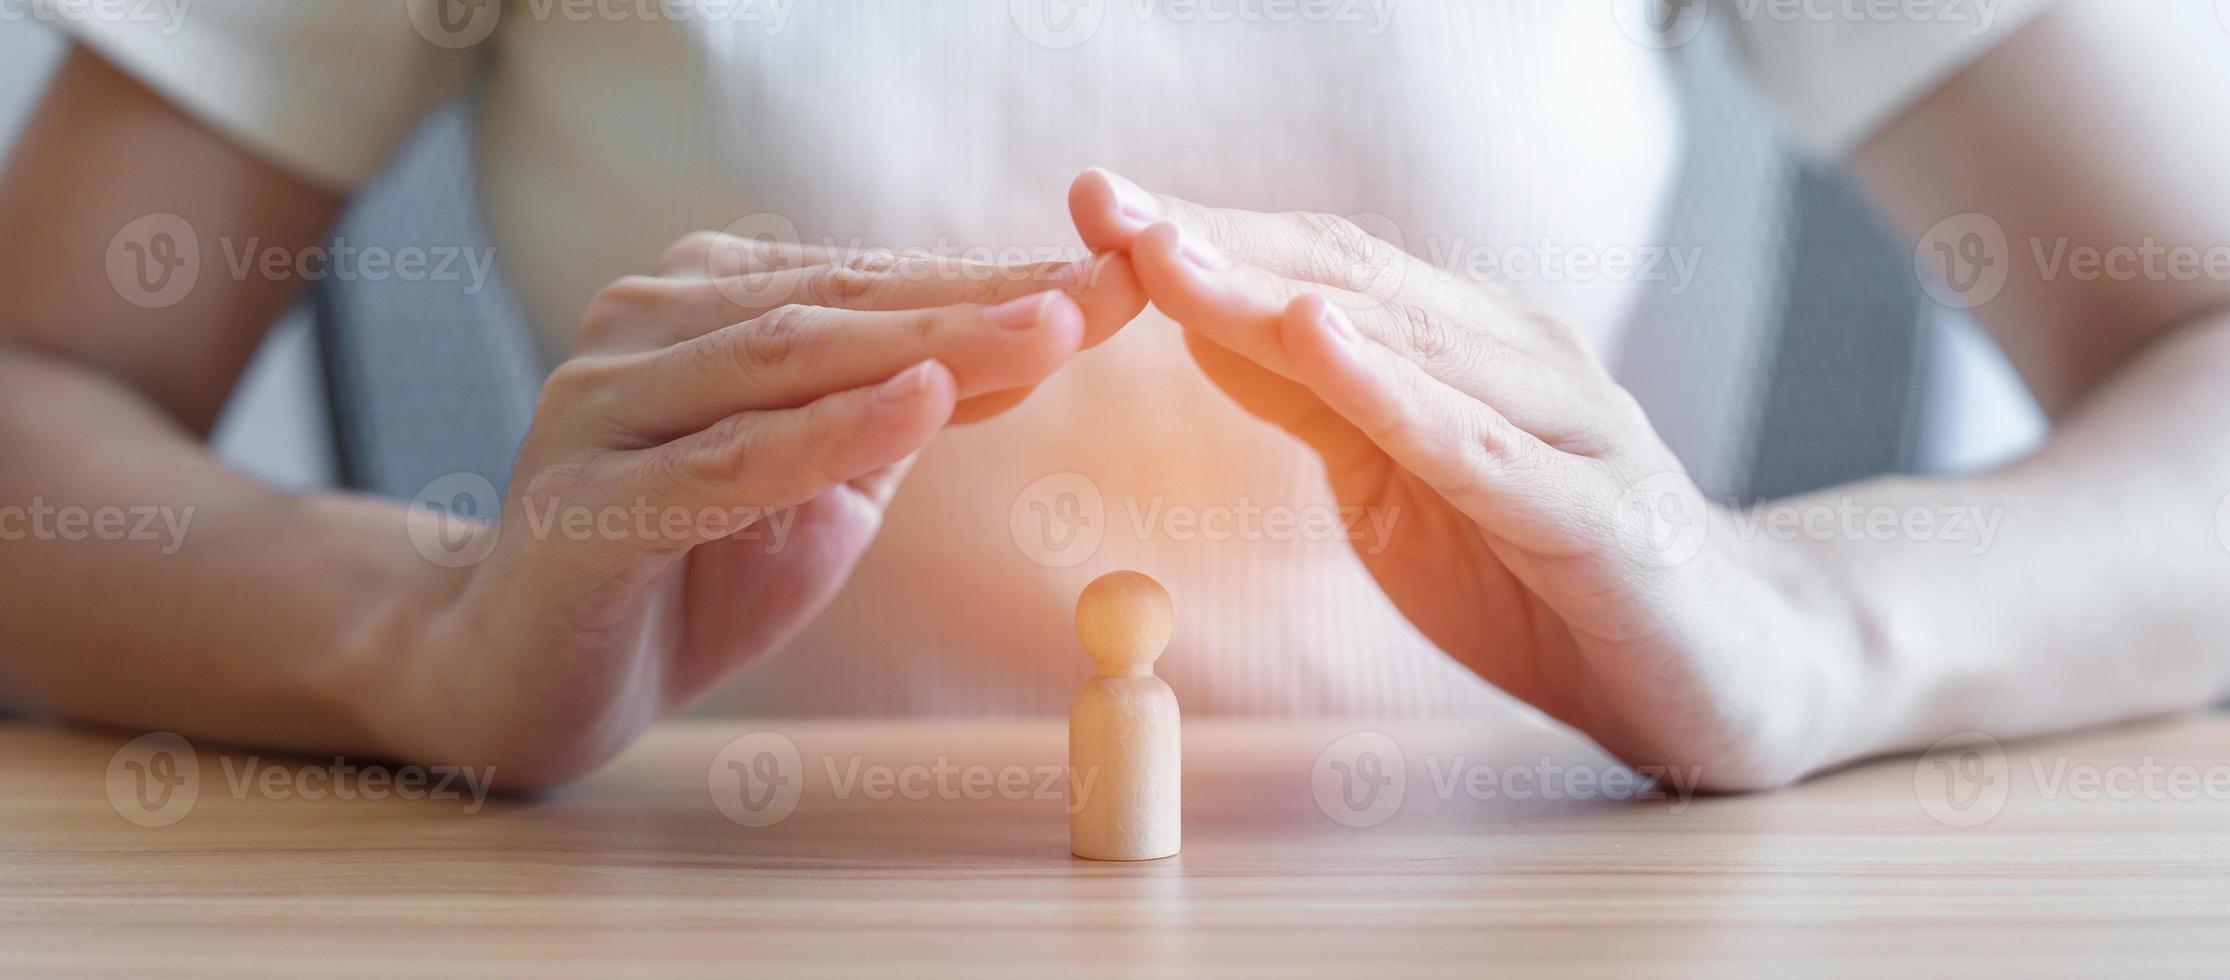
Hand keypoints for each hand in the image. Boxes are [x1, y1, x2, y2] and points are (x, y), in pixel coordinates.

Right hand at [371, 231, 1146, 785]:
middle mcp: (648, 329)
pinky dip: (827, 436)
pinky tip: (920, 403)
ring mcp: (605, 409)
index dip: (1001, 278)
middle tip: (1112, 287)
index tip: (1123, 276)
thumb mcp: (816, 482)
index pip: (874, 281)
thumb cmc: (680, 569)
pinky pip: (727, 464)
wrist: (517, 671)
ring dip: (932, 345)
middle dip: (990, 297)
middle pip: (844, 304)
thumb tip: (1036, 341)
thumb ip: (898, 411)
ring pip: (791, 364)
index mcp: (705, 304)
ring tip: (1049, 329)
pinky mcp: (588, 507)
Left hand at [1070, 170, 1865, 788]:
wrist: (1739, 669)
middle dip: (1214, 241)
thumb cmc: (1554, 574)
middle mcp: (1515, 360)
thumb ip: (1321, 407)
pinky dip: (1398, 395)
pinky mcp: (1598, 518)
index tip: (1092, 204)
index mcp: (1463, 350)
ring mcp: (1564, 429)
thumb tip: (1210, 323)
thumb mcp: (1404, 486)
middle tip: (1100, 202)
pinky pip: (1482, 450)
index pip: (1318, 270)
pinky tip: (1323, 347)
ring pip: (1404, 346)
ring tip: (1171, 253)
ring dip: (1277, 294)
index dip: (1205, 236)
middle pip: (1347, 283)